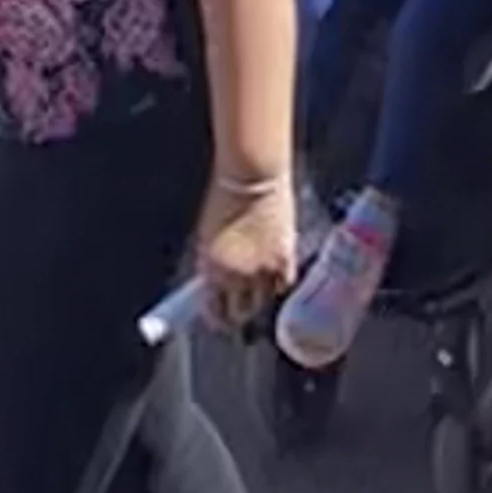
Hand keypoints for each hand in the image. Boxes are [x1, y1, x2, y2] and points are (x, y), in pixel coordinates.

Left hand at [196, 166, 299, 328]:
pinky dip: (280, 282)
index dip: (219, 318)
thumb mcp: (208, 236)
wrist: (251, 174)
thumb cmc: (223, 197)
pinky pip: (283, 285)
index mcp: (211, 271)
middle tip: (242, 305)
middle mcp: (235, 277)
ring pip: (264, 302)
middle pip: (241, 314)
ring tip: (259, 284)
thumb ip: (212, 266)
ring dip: (261, 296)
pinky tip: (276, 272)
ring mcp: (261, 271)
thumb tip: (215, 288)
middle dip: (240, 312)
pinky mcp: (283, 259)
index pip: (215, 313)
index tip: (221, 318)